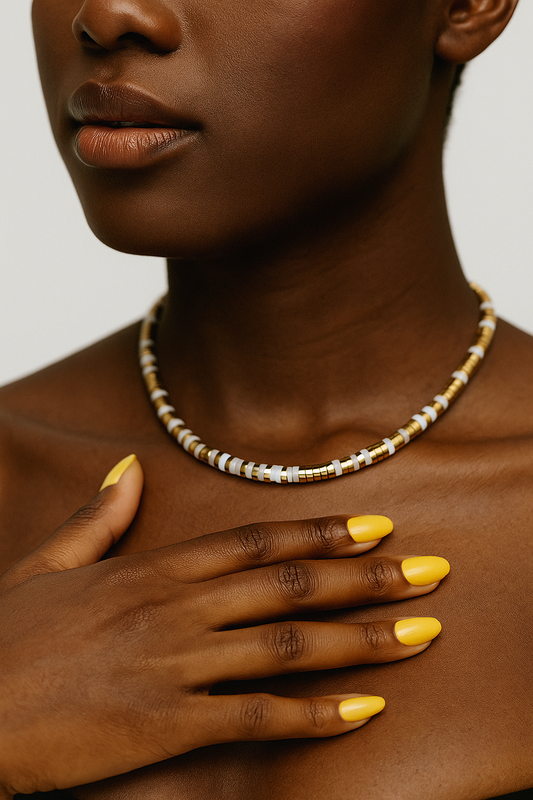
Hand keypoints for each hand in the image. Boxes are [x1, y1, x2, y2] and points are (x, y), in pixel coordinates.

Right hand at [0, 455, 448, 795]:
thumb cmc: (6, 638)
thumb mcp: (48, 566)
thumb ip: (98, 517)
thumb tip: (128, 469)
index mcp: (151, 568)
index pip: (254, 540)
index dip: (319, 533)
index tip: (375, 527)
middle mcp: (175, 607)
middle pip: (290, 585)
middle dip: (366, 577)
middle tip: (428, 571)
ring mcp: (175, 664)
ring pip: (289, 645)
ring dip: (362, 638)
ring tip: (420, 631)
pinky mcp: (166, 724)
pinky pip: (258, 717)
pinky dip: (316, 715)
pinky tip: (366, 709)